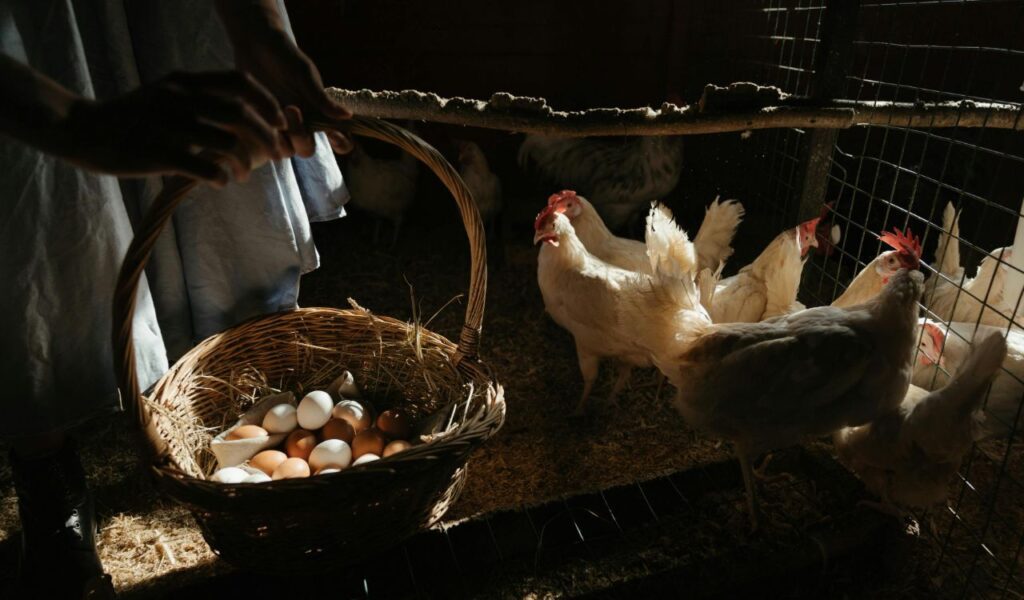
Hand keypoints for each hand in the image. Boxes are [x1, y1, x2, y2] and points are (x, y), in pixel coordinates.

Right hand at [54, 70, 287, 185]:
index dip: (267, 101)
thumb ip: (199, 97)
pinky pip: (205, 168)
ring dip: (246, 162)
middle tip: (274, 154)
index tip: (279, 121)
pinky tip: (221, 183)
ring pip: (228, 143)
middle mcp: (180, 98)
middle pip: (241, 114)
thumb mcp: (165, 93)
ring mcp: (169, 126)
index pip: (239, 82)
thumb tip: (243, 113)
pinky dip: (222, 178)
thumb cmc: (132, 117)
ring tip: (244, 174)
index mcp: (184, 82)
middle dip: (267, 136)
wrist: (84, 130)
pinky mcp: (159, 154)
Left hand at [231, 30, 352, 156]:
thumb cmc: (284, 56)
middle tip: (292, 109)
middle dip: (301, 137)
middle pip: (308, 149)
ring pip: (286, 150)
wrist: (253, 44)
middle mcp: (302, 124)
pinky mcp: (260, 124)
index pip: (339, 140)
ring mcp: (281, 126)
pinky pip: (263, 142)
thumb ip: (322, 98)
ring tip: (275, 111)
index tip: (333, 134)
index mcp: (319, 114)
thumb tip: (348, 116)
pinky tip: (259, 113)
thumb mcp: (305, 75)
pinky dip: (263, 134)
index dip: (341, 143)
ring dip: (282, 137)